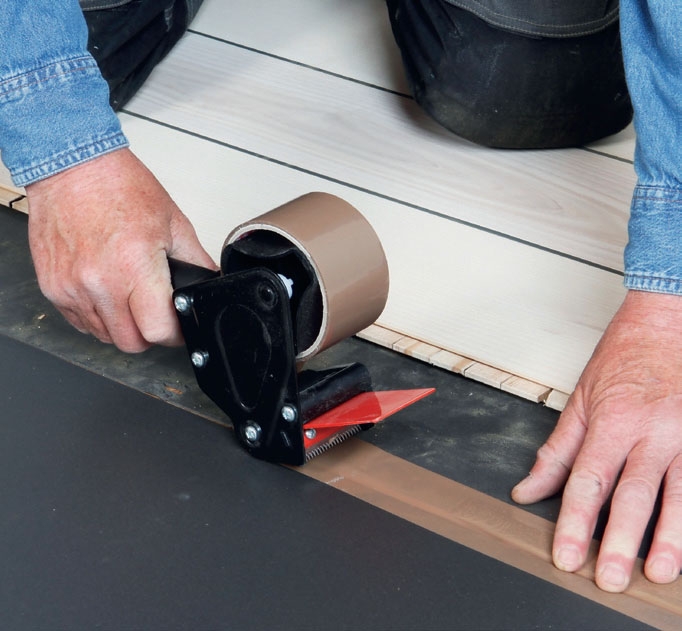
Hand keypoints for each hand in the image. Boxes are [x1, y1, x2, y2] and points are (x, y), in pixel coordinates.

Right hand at [26, 148, 216, 351]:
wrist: (71, 167)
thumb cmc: (119, 187)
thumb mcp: (173, 223)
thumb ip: (196, 260)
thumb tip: (209, 284)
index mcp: (135, 266)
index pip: (158, 331)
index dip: (174, 333)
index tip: (178, 326)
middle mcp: (100, 282)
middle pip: (131, 342)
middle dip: (149, 333)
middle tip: (155, 313)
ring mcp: (72, 288)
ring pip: (104, 335)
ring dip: (122, 325)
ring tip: (129, 296)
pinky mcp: (52, 287)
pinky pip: (79, 322)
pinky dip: (96, 316)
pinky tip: (106, 292)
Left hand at [512, 290, 681, 591]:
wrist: (664, 323)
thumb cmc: (621, 360)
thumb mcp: (579, 400)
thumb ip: (557, 451)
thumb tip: (527, 491)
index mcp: (612, 422)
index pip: (586, 480)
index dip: (573, 522)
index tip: (566, 556)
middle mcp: (652, 431)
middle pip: (633, 493)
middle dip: (621, 540)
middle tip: (611, 579)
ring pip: (680, 492)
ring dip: (671, 536)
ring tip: (660, 572)